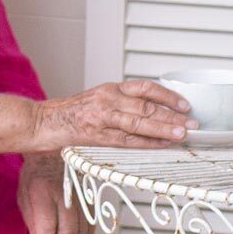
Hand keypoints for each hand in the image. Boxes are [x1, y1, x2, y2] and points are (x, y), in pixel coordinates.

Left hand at [17, 153, 91, 233]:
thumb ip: (32, 220)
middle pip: (68, 230)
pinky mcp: (90, 203)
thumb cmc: (35, 178)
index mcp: (43, 190)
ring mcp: (80, 198)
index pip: (47, 224)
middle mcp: (65, 194)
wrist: (55, 155)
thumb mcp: (23, 197)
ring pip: (82, 232)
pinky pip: (90, 229)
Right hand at [30, 80, 193, 150]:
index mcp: (110, 88)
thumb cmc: (68, 114)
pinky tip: (160, 145)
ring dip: (164, 129)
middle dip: (173, 115)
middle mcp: (108, 99)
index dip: (168, 95)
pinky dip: (146, 143)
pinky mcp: (95, 135)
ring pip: (139, 122)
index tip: (186, 103)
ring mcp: (101, 117)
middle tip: (193, 122)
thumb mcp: (97, 100)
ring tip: (182, 134)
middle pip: (147, 106)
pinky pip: (126, 140)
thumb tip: (149, 112)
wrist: (39, 121)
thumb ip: (120, 104)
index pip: (146, 87)